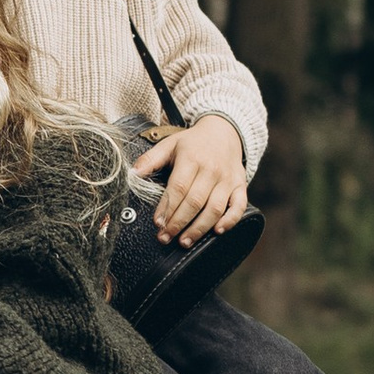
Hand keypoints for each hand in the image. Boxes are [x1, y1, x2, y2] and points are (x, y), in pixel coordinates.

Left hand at [130, 115, 249, 242]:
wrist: (224, 132)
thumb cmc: (193, 143)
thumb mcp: (170, 144)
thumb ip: (151, 159)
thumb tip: (133, 174)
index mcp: (192, 159)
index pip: (179, 187)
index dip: (167, 208)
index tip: (158, 223)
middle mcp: (211, 170)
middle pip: (195, 202)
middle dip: (178, 223)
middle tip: (165, 237)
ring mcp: (227, 179)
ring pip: (215, 208)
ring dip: (199, 228)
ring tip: (184, 241)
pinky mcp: (240, 186)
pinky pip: (238, 206)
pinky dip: (230, 220)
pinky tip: (217, 231)